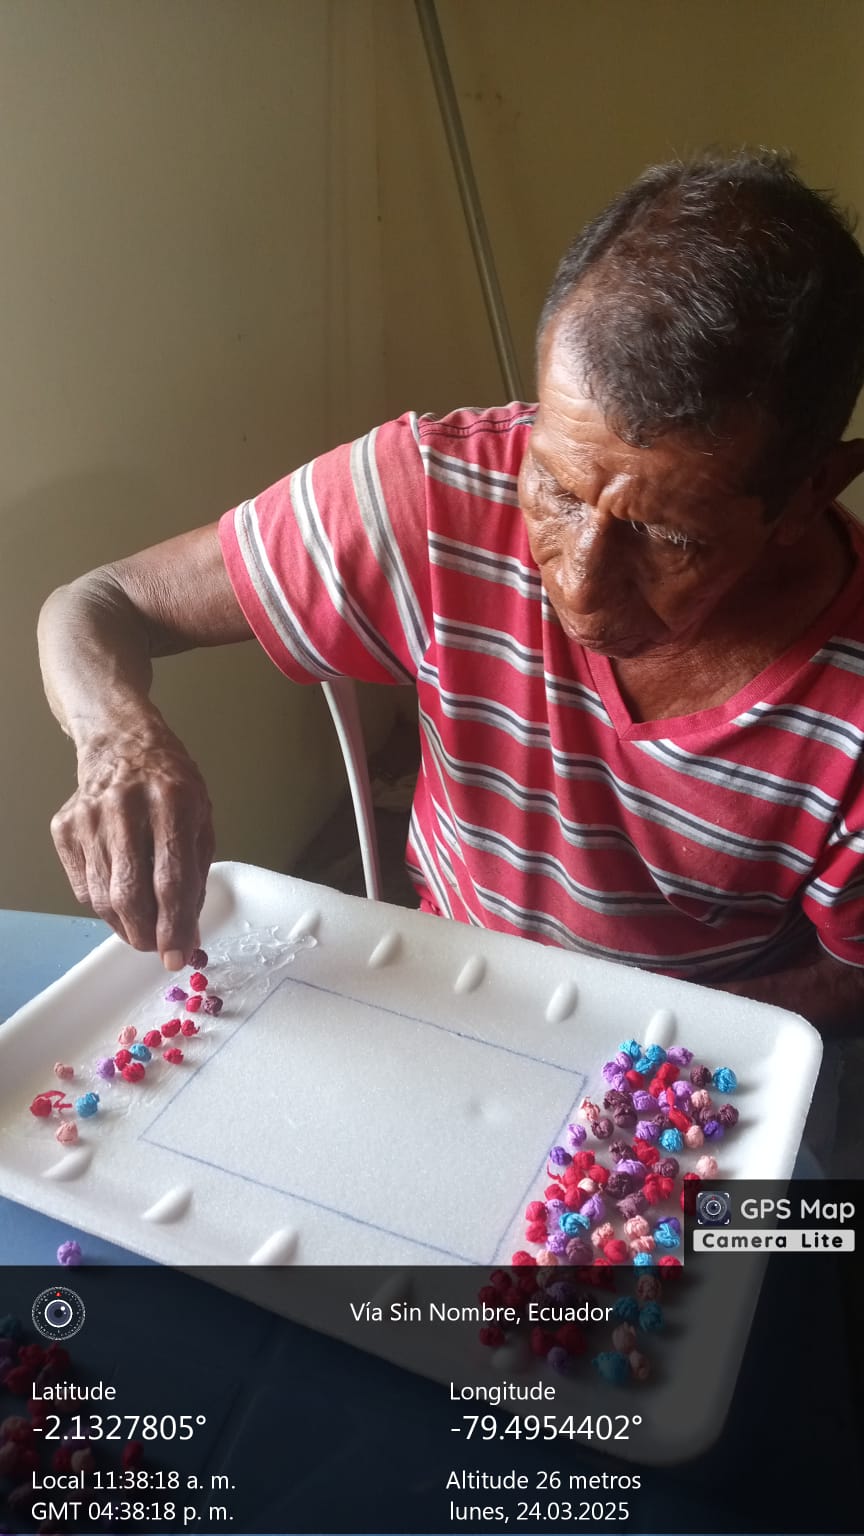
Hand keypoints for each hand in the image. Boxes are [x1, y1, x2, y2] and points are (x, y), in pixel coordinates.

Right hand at [50, 719, 214, 967]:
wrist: (121, 742)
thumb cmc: (170, 784)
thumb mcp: (201, 820)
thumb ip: (196, 878)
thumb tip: (189, 936)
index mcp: (173, 802)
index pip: (170, 879)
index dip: (174, 926)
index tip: (177, 957)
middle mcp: (126, 807)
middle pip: (129, 894)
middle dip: (145, 934)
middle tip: (157, 948)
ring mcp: (89, 817)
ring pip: (103, 897)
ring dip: (125, 925)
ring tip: (142, 926)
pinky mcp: (64, 828)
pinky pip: (83, 887)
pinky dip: (104, 904)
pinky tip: (121, 894)